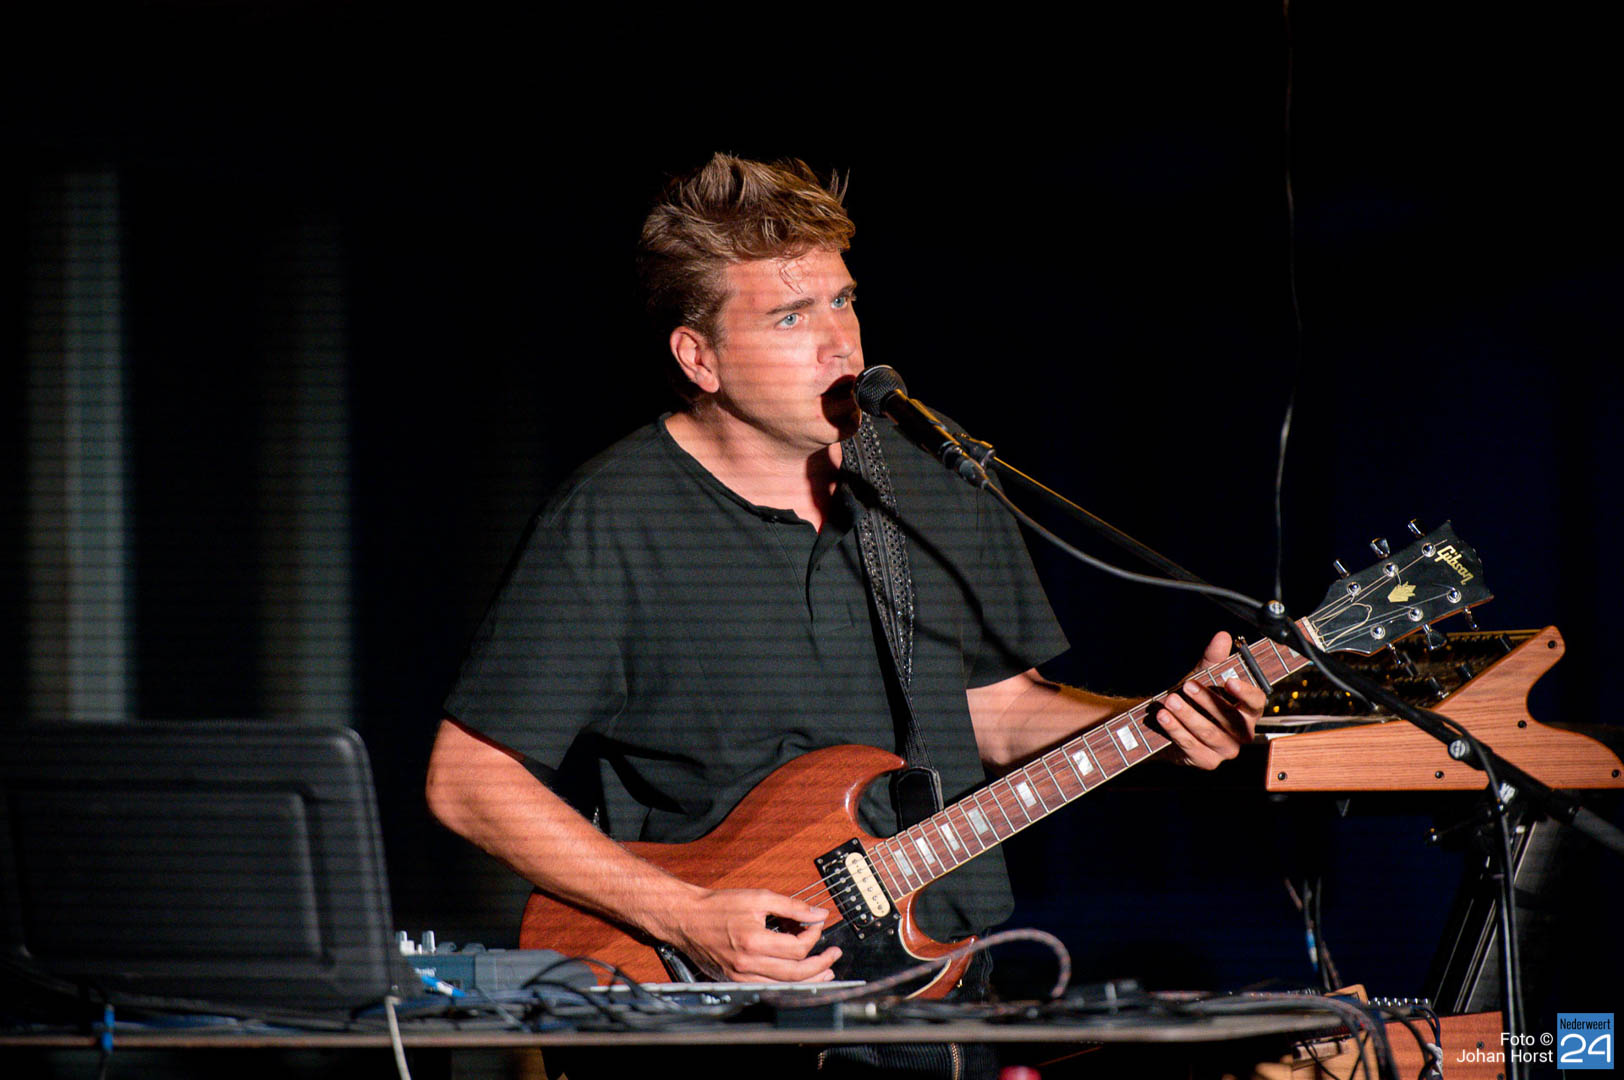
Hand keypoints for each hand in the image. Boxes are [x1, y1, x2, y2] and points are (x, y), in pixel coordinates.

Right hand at [666, 887, 840, 982]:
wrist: (688, 918)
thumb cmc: (718, 906)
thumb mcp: (758, 897)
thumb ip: (791, 906)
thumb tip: (818, 913)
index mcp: (753, 941)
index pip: (797, 948)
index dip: (813, 936)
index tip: (815, 924)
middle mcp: (747, 964)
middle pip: (796, 973)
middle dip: (821, 964)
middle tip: (834, 955)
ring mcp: (741, 976)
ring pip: (785, 987)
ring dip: (810, 980)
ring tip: (825, 971)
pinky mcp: (736, 981)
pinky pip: (769, 989)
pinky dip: (788, 985)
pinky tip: (799, 977)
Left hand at [1156, 631, 1265, 768]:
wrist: (1169, 722)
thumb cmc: (1193, 699)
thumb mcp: (1202, 676)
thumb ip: (1213, 658)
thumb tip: (1222, 636)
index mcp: (1248, 711)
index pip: (1257, 702)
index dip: (1246, 693)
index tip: (1229, 681)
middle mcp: (1242, 733)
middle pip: (1231, 719)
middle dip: (1208, 701)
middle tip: (1187, 686)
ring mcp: (1226, 750)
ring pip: (1210, 734)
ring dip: (1188, 716)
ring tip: (1170, 700)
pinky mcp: (1206, 761)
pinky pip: (1193, 747)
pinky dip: (1177, 731)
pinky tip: (1164, 717)